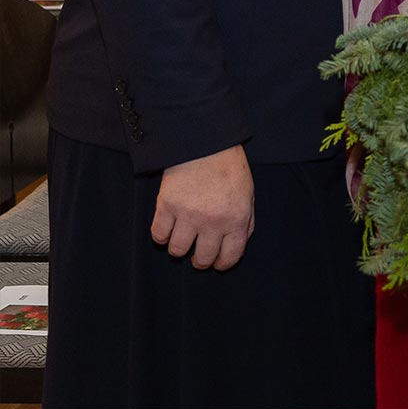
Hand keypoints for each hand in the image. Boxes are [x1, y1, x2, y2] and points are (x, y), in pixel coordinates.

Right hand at [151, 144, 254, 270]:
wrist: (206, 144)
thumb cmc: (229, 169)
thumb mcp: (248, 195)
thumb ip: (246, 221)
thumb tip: (237, 243)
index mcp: (237, 219)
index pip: (229, 257)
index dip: (222, 264)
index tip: (217, 263)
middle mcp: (213, 222)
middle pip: (202, 259)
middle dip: (200, 261)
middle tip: (198, 255)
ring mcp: (188, 215)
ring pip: (177, 251)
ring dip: (179, 248)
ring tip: (183, 237)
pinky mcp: (167, 206)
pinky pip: (158, 235)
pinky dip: (161, 236)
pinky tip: (168, 228)